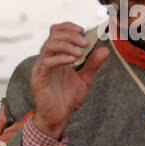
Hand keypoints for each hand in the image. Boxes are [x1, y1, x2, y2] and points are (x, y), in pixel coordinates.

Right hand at [29, 23, 108, 139]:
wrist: (57, 118)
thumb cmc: (67, 99)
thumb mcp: (84, 79)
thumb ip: (93, 64)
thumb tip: (105, 49)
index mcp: (57, 56)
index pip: (57, 32)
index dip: (68, 27)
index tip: (83, 30)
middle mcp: (47, 58)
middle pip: (54, 36)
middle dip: (71, 36)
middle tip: (85, 43)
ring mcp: (41, 67)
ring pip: (49, 46)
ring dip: (66, 45)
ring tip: (80, 52)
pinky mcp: (38, 77)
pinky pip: (47, 62)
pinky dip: (60, 58)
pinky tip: (73, 60)